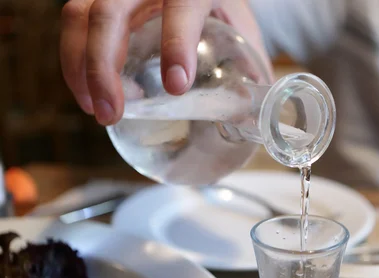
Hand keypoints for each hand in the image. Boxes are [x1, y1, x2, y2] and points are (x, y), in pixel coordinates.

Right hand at [60, 0, 255, 125]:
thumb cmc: (222, 6)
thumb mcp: (240, 27)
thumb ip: (247, 62)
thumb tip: (252, 116)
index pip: (183, 4)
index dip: (177, 42)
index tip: (176, 86)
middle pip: (110, 12)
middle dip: (103, 66)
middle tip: (112, 113)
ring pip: (81, 15)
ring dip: (80, 67)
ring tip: (98, 110)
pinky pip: (75, 21)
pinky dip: (76, 61)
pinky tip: (92, 93)